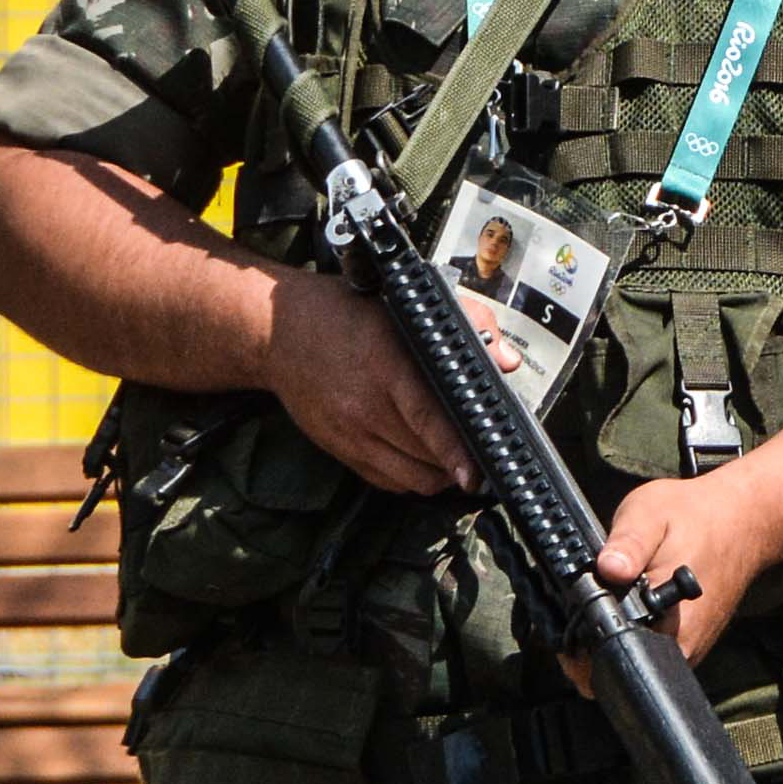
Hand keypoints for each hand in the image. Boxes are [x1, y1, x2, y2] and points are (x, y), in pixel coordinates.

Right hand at [265, 270, 479, 497]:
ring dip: (440, 475)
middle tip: (484, 453)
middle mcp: (364, 407)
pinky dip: (412, 477)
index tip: (476, 471)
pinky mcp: (339, 450)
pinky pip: (387, 481)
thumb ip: (467, 322)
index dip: (454, 450)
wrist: (278, 333)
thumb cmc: (347, 314)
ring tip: (458, 459)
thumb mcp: (407, 303)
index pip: (427, 418)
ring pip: (410, 478)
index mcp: (386, 366)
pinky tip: (425, 459)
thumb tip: (504, 362)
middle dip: (460, 462)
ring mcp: (349, 435)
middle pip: (424, 456)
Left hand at [592, 466, 782, 667]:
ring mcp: (689, 650)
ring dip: (613, 637)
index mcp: (670, 623)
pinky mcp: (690, 645)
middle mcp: (682, 647)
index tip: (569, 620)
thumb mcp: (652, 514)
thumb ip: (628, 543)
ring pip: (634, 661)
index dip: (578, 649)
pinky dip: (634, 631)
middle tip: (592, 600)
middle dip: (592, 643)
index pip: (610, 661)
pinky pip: (651, 650)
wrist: (746, 520)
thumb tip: (607, 569)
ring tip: (615, 598)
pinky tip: (634, 601)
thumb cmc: (699, 517)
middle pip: (616, 670)